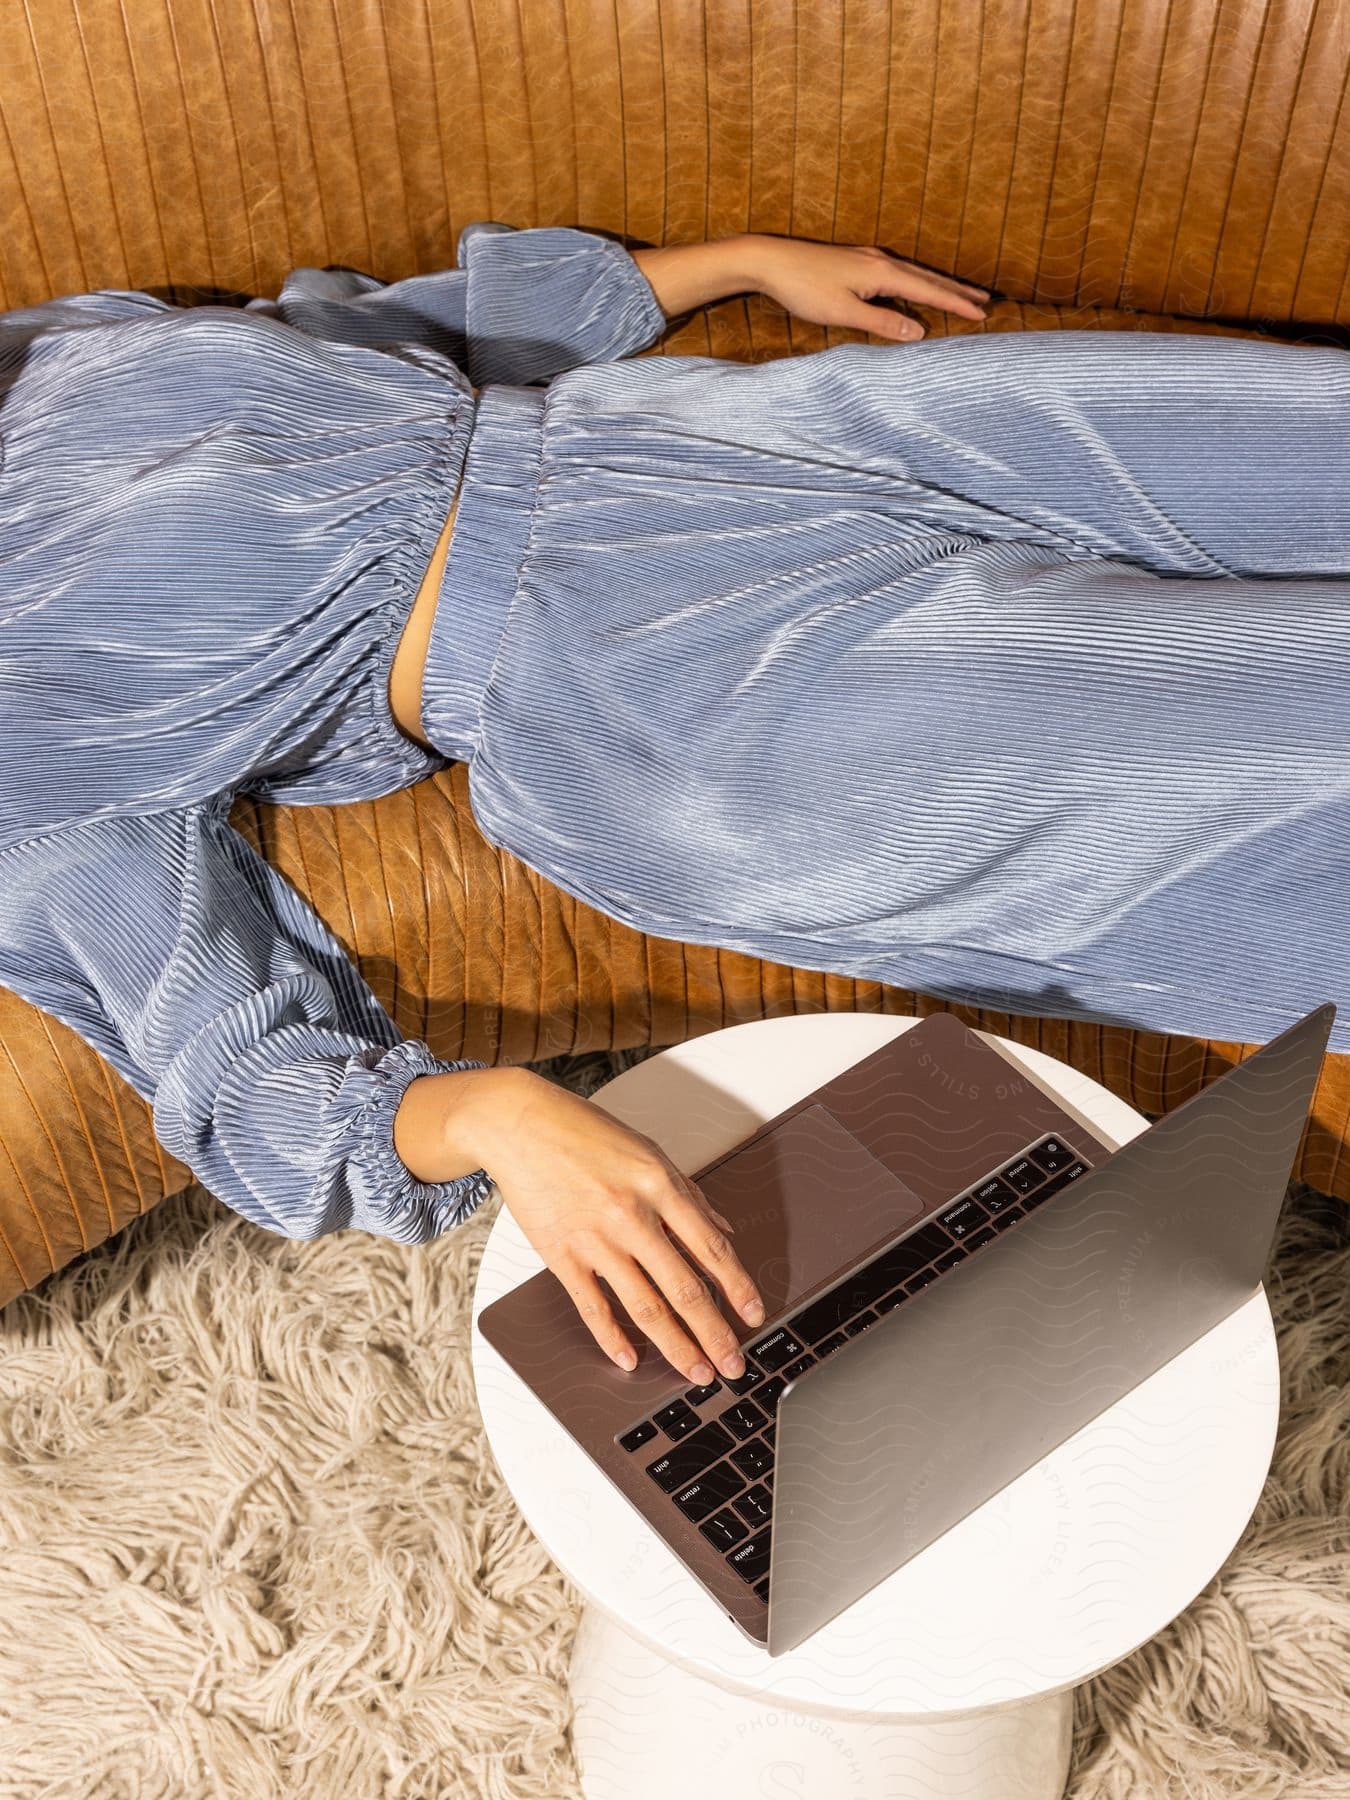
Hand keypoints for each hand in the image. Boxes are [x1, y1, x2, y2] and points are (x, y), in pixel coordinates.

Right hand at [475, 1069, 766, 1383]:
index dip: (738, 1286)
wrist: (521, 1126)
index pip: (711, 1247)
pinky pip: (592, 1307)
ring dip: (675, 1345)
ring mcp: (596, 1239)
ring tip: (695, 1371)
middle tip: (732, 1364)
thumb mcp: (648, 1152)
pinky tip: (629, 1360)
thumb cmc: (585, 1134)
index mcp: (660, 1185)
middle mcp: (632, 1215)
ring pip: (644, 1306)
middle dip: (714, 1333)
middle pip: (684, 1287)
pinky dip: (611, 1339)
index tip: (754, 1315)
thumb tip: (723, 1229)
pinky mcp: (561, 1256)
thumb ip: (688, 1193)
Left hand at [749, 236, 989, 341]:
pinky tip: (917, 286)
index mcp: (882, 273)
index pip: (929, 291)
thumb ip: (882, 323)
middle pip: (928, 277)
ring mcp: (869, 258)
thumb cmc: (803, 287)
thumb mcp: (843, 312)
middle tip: (986, 301)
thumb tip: (918, 332)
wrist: (769, 260)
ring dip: (940, 284)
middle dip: (957, 291)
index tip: (982, 314)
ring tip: (960, 293)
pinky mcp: (857, 261)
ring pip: (915, 273)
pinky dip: (918, 281)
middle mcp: (881, 261)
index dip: (956, 304)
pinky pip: (899, 272)